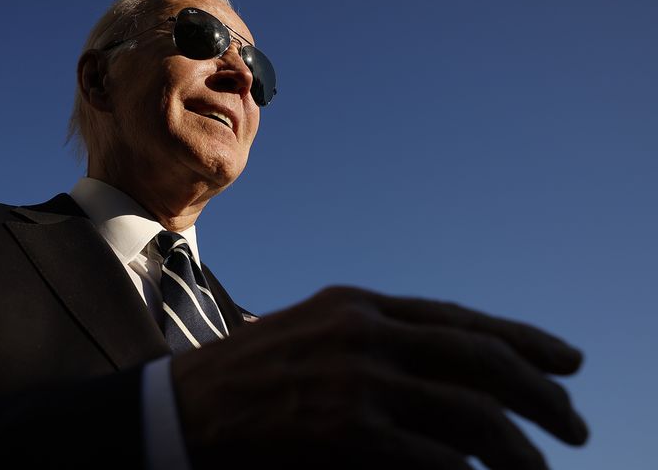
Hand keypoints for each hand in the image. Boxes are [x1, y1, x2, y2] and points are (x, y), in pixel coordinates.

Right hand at [171, 286, 587, 469]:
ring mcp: (357, 379)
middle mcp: (364, 332)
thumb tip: (445, 368)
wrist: (181, 410)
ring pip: (471, 411)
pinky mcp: (347, 431)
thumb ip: (374, 339)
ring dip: (521, 445)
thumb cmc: (246, 377)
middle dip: (540, 392)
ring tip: (544, 467)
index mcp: (356, 304)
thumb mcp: (312, 334)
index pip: (460, 319)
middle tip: (576, 423)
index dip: (523, 339)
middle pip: (481, 358)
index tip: (566, 361)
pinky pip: (437, 459)